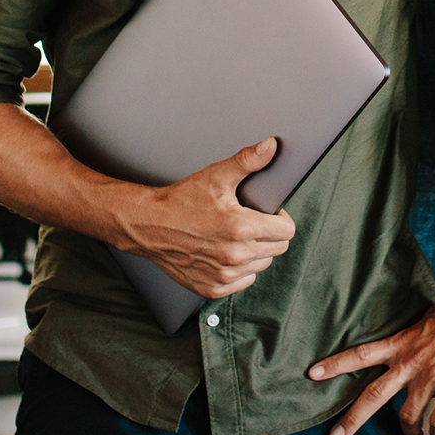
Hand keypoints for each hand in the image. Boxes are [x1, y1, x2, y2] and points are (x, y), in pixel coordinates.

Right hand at [112, 138, 297, 298]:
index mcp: (240, 228)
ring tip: (235, 236)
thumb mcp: (216, 176)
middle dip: (269, 234)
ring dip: (255, 252)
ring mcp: (223, 275)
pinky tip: (224, 253)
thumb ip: (247, 161)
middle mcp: (234, 255)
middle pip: (278, 249)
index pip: (286, 232)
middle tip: (250, 221)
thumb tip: (270, 146)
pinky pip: (243, 281)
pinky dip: (239, 270)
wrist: (148, 225)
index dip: (280, 219)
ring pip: (261, 265)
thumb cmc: (181, 201)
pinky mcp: (212, 288)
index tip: (267, 213)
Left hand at [307, 278, 434, 434]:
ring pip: (408, 416)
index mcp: (402, 344)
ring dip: (408, 432)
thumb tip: (414, 346)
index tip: (312, 374)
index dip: (336, 365)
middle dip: (352, 419)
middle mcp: (411, 363)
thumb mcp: (428, 321)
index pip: (361, 354)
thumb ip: (417, 339)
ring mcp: (431, 377)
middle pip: (374, 396)